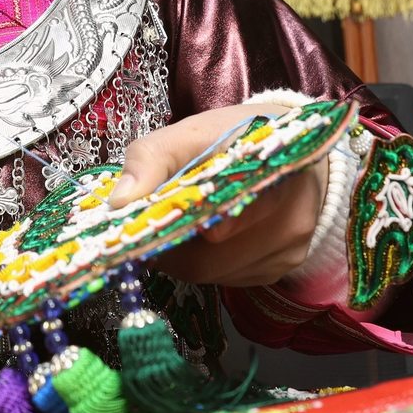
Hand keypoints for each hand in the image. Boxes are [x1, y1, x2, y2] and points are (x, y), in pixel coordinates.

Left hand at [107, 103, 324, 287]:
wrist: (288, 144)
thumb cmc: (235, 137)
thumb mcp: (190, 132)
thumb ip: (152, 159)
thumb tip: (120, 202)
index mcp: (274, 177)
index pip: (219, 220)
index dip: (176, 225)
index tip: (150, 217)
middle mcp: (292, 222)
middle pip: (213, 260)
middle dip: (174, 245)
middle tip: (155, 222)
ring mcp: (290, 251)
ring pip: (218, 274)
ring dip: (187, 257)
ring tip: (181, 224)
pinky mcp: (283, 269)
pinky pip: (231, 279)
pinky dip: (208, 264)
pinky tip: (205, 237)